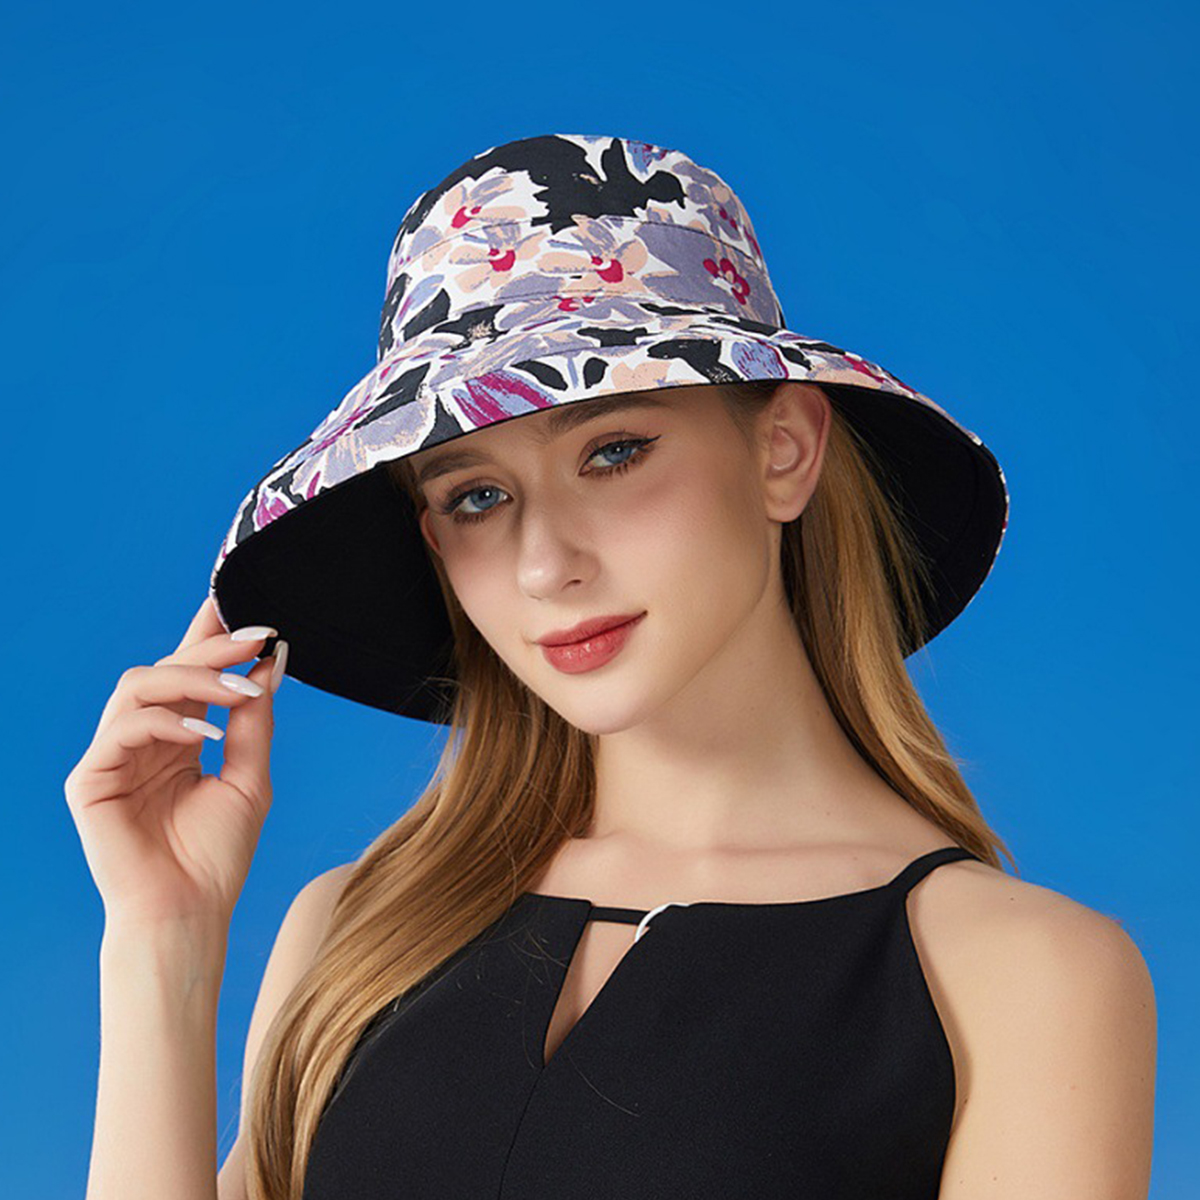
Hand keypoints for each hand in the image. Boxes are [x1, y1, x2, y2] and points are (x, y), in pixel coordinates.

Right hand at [64, 595, 283, 931]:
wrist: (190, 913)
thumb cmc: (216, 855)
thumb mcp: (250, 777)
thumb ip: (254, 720)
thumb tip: (272, 659)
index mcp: (177, 737)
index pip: (189, 672)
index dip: (210, 635)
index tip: (244, 607)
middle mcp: (142, 739)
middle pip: (168, 668)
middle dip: (213, 648)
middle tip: (256, 637)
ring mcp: (113, 756)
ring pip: (141, 684)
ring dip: (195, 678)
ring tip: (240, 691)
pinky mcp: (91, 778)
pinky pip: (123, 726)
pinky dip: (168, 720)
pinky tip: (207, 733)